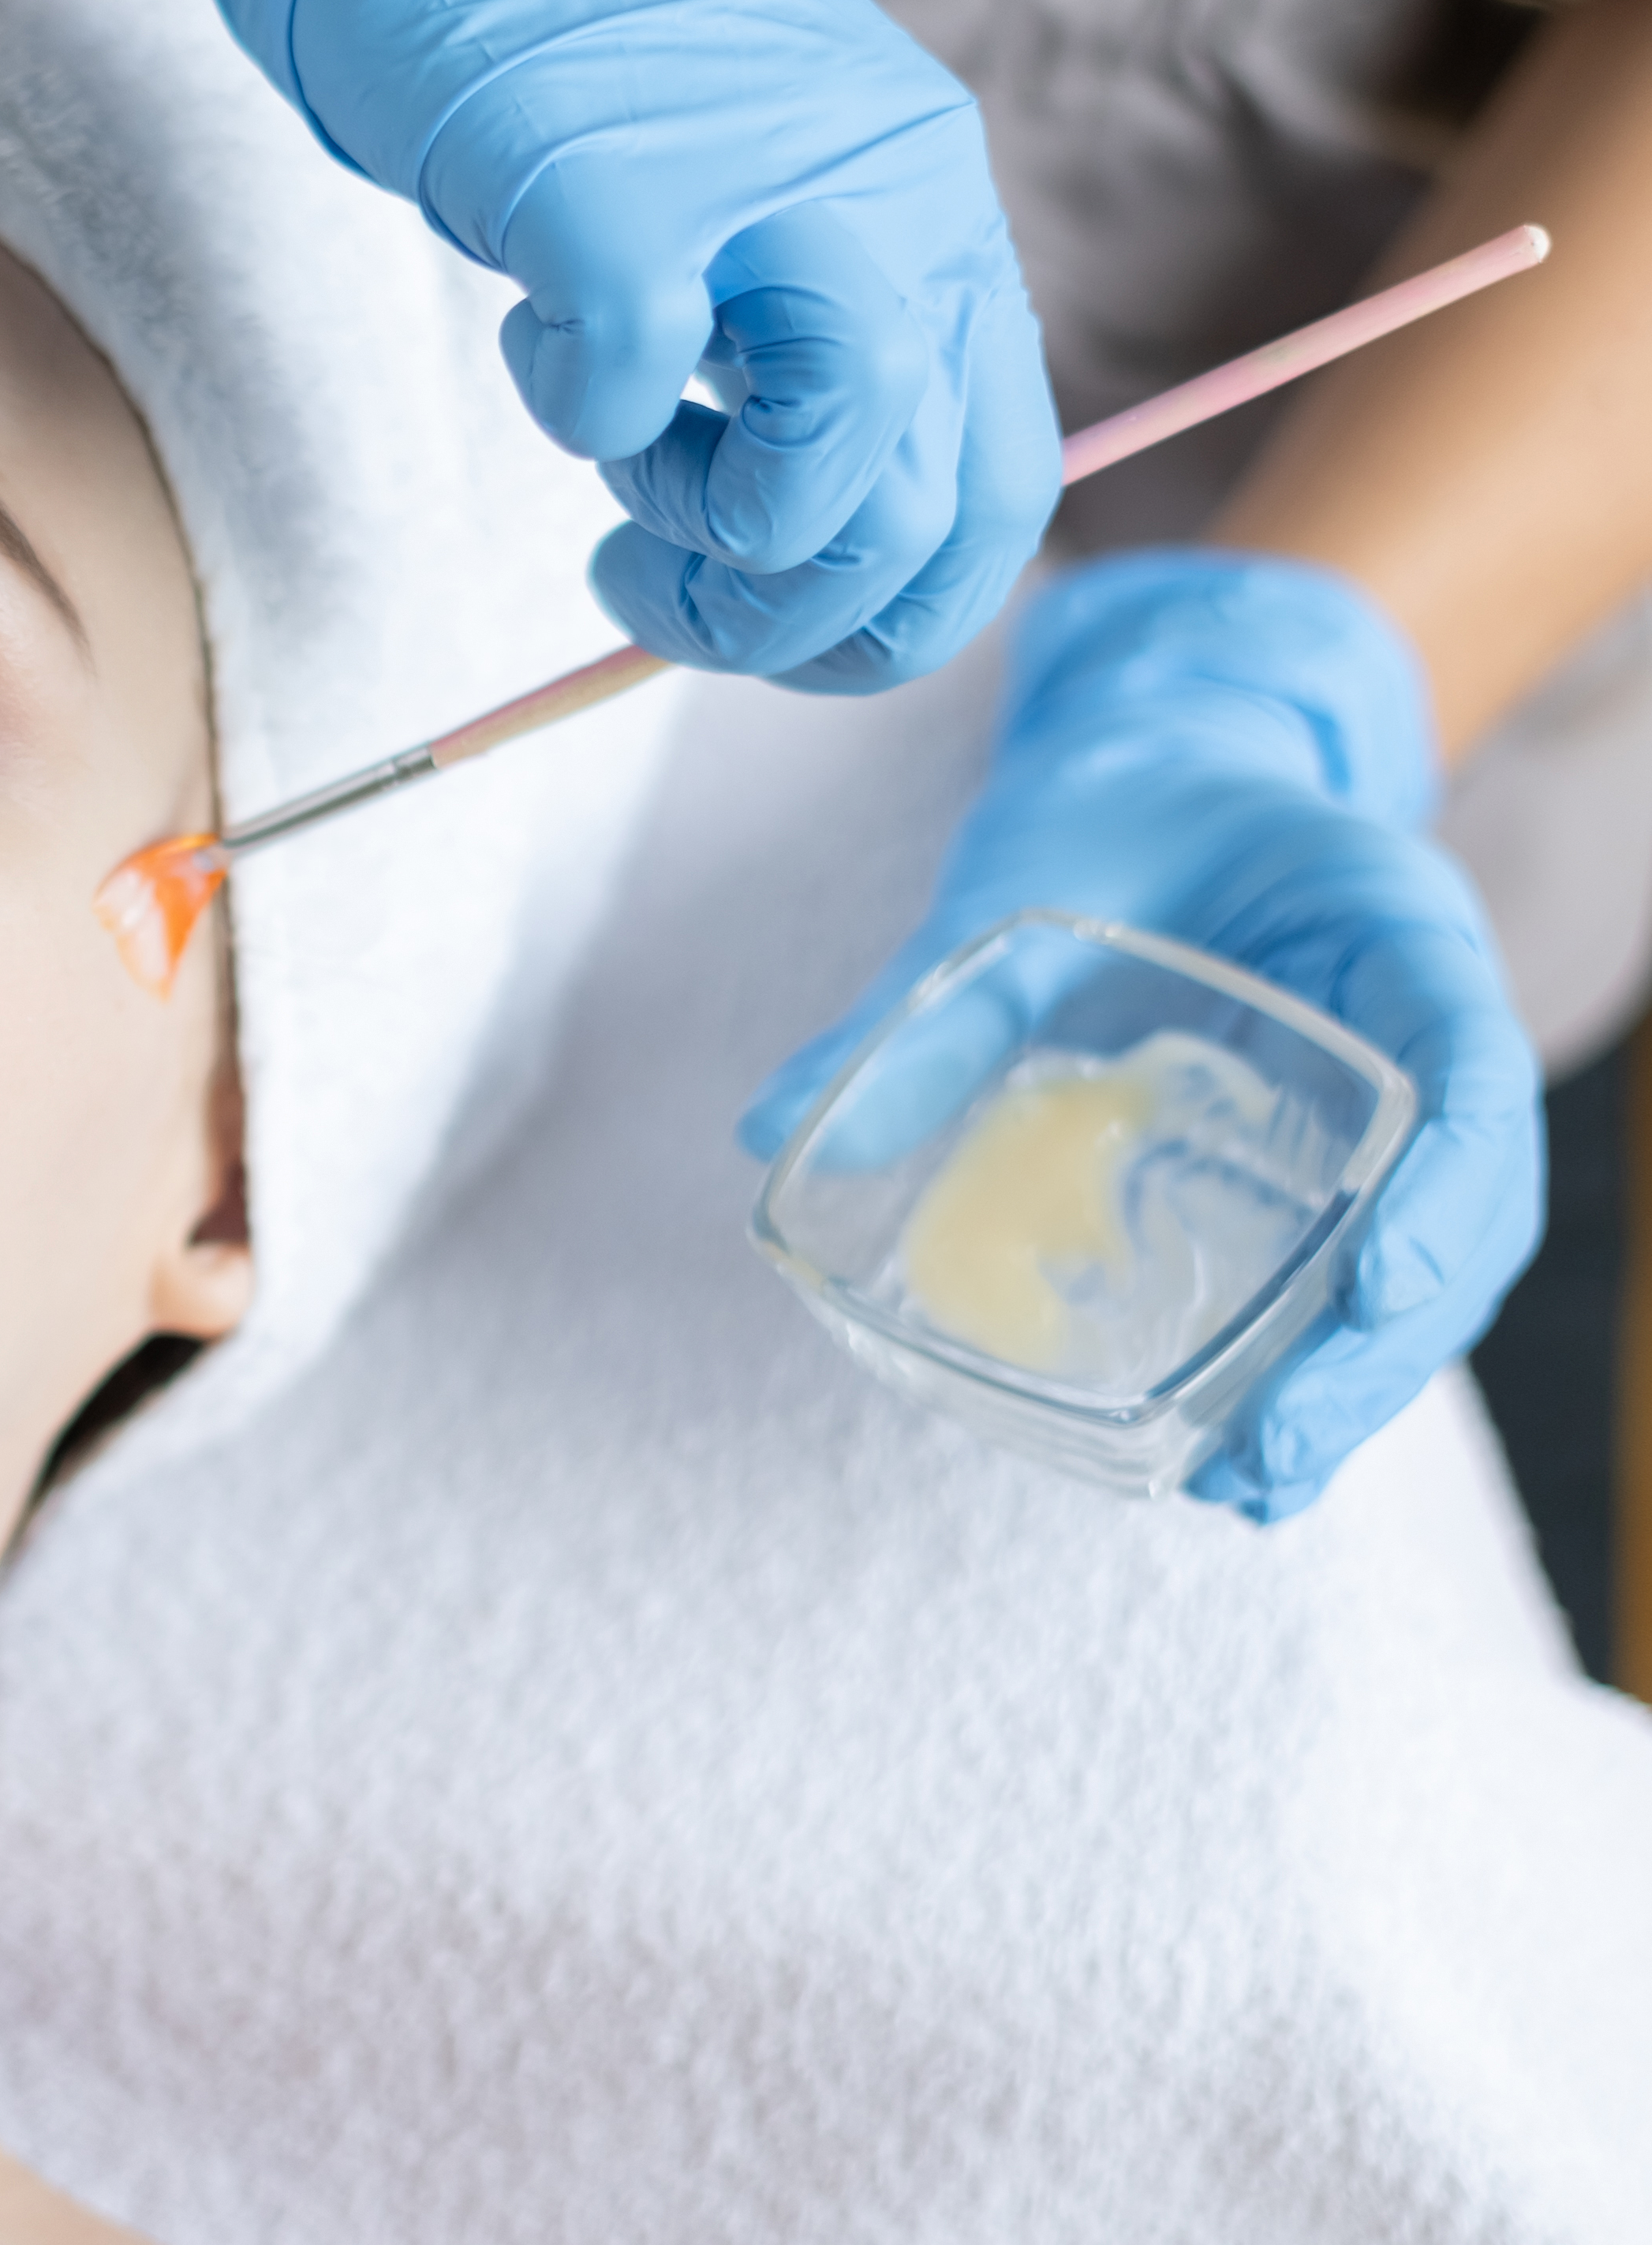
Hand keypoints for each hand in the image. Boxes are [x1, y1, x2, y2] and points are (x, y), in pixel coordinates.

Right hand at [0, 0, 1057, 688]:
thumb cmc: (536, 1)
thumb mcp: (730, 153)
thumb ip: (796, 310)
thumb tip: (802, 511)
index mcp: (925, 186)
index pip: (1002, 480)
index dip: (900, 610)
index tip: (779, 618)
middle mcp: (884, 183)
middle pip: (923, 516)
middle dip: (793, 619)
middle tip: (662, 580)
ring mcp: (758, 182)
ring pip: (830, 486)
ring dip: (708, 544)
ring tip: (618, 472)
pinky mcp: (610, 182)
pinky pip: (633, 393)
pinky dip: (575, 416)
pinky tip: (538, 345)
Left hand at [738, 550, 1546, 1519]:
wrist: (1155, 758)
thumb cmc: (1111, 797)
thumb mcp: (1021, 872)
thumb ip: (926, 1006)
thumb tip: (772, 1130)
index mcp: (1393, 923)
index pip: (1471, 1066)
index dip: (1447, 1183)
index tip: (1383, 1283)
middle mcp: (1424, 1020)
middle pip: (1470, 1202)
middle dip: (1386, 1344)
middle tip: (1273, 1456)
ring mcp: (1396, 1098)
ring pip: (1429, 1258)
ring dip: (1356, 1383)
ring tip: (1253, 1486)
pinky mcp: (1338, 1153)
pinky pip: (1357, 1262)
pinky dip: (1309, 1357)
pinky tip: (1234, 1450)